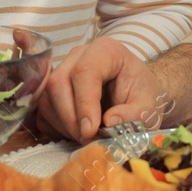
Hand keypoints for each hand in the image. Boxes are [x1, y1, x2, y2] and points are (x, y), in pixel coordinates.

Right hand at [35, 36, 163, 142]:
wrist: (135, 93)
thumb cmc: (141, 95)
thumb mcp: (149, 106)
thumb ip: (135, 114)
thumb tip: (110, 122)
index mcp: (105, 50)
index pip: (85, 72)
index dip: (84, 103)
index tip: (90, 130)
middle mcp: (78, 55)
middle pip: (59, 83)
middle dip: (70, 118)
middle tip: (89, 140)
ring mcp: (62, 70)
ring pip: (46, 98)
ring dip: (63, 125)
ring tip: (87, 137)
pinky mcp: (52, 89)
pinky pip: (42, 110)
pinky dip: (56, 127)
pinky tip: (76, 132)